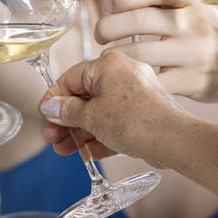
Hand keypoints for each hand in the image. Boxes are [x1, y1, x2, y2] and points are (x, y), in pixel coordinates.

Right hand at [37, 49, 185, 161]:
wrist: (172, 140)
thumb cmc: (135, 120)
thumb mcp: (91, 116)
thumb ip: (67, 111)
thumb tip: (51, 107)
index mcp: (107, 65)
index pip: (71, 77)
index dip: (54, 98)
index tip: (45, 115)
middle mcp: (123, 74)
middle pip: (85, 96)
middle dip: (66, 120)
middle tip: (53, 136)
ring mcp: (136, 93)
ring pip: (100, 111)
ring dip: (81, 132)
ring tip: (66, 150)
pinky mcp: (145, 112)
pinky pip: (116, 122)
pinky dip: (101, 135)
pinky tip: (88, 153)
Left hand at [92, 0, 217, 102]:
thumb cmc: (207, 31)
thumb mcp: (195, 6)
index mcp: (193, 0)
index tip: (110, 3)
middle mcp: (195, 24)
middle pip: (140, 20)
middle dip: (108, 27)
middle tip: (101, 34)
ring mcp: (194, 54)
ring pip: (139, 55)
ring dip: (113, 56)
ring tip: (108, 57)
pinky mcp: (192, 82)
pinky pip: (150, 82)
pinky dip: (131, 80)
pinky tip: (125, 78)